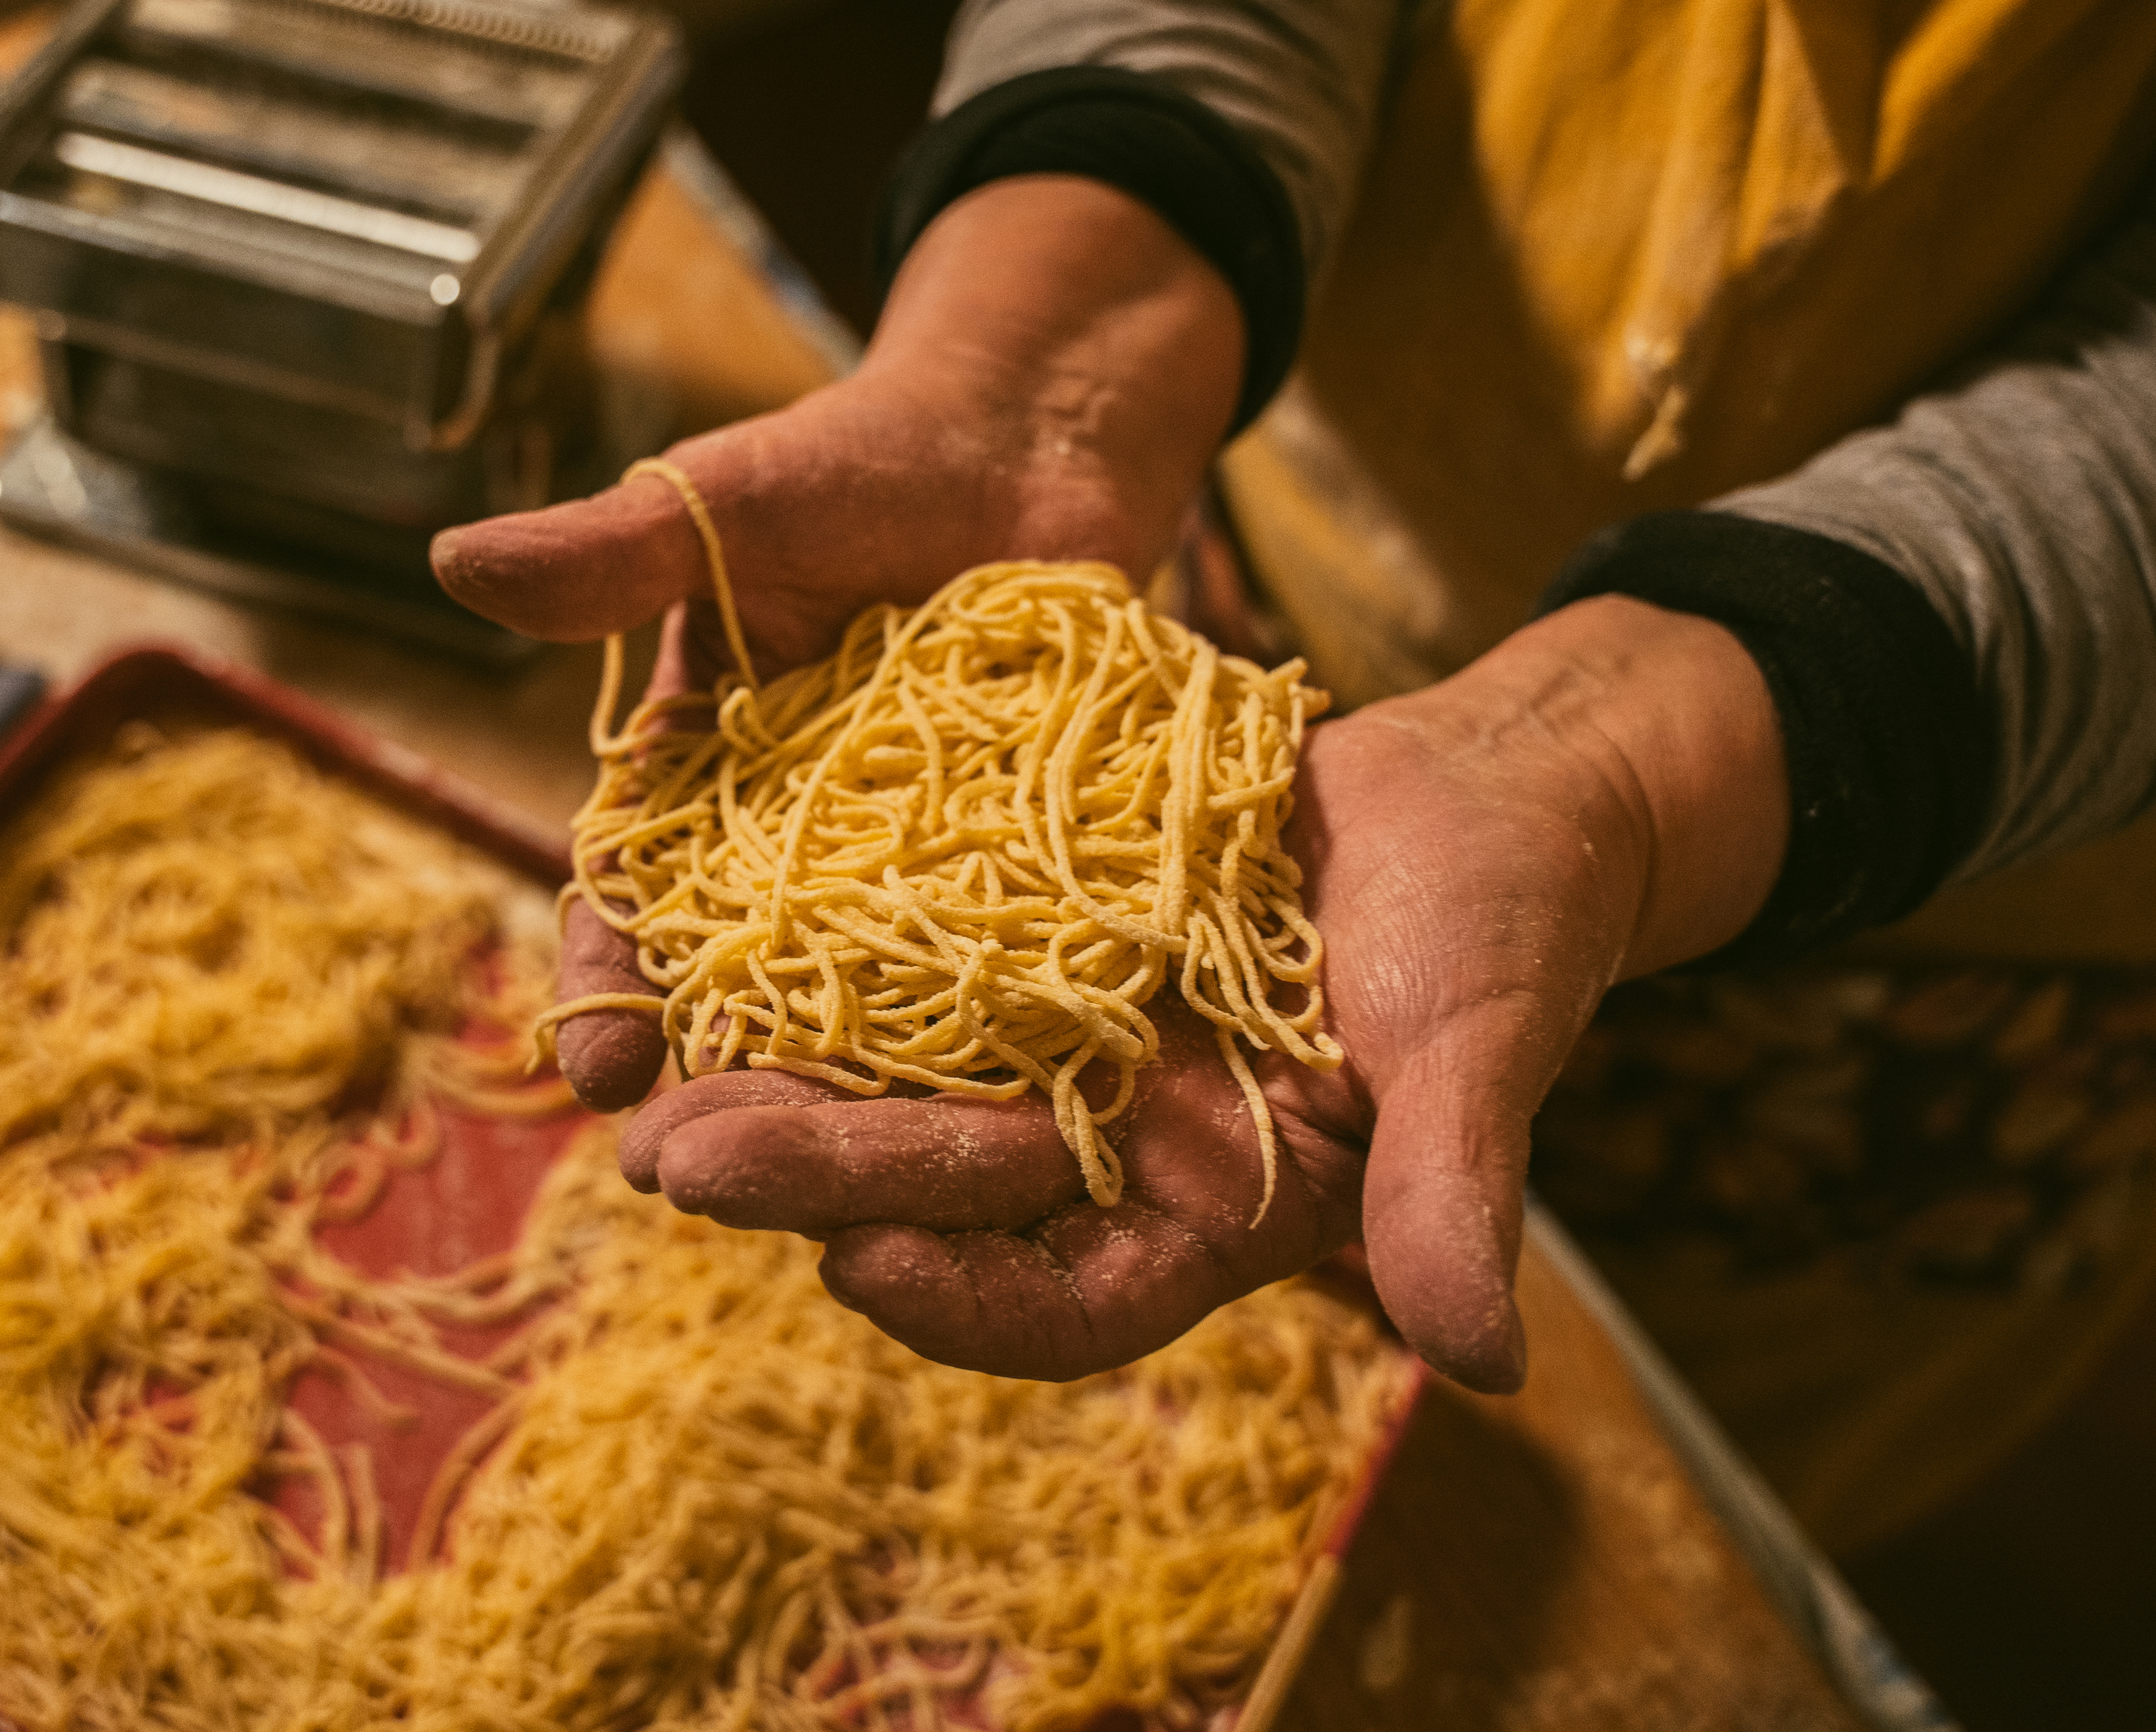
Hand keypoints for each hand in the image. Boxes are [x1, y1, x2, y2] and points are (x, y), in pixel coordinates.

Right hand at [437, 174, 1243, 1103]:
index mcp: (690, 788)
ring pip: (866, 1007)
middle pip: (738, 992)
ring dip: (845, 1100)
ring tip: (844, 1197)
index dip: (609, 982)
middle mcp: (788, 856)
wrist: (1028, 443)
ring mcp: (906, 874)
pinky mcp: (1021, 871)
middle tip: (702, 1185)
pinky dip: (993, 1039)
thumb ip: (609, 555)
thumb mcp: (723, 503)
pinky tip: (1002, 1123)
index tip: (603, 1065)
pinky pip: (1003, 967)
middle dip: (713, 1088)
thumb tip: (450, 561)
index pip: (628, 904)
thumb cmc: (854, 464)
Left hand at [606, 598, 1787, 1391]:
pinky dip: (830, 951)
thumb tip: (1484, 1365)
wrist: (1485, 791)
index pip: (1069, 1300)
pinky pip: (920, 954)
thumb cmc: (1511, 929)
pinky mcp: (1043, 935)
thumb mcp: (1482, 1052)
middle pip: (947, 1187)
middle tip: (673, 1161)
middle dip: (814, 1177)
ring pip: (904, 1079)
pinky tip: (719, 928)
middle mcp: (1120, 1144)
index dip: (965, 1299)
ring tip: (644, 1072)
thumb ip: (1458, 1194)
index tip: (857, 1263)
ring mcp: (1072, 1041)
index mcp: (1216, 1209)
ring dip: (783, 1077)